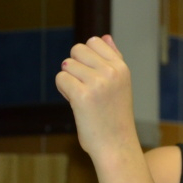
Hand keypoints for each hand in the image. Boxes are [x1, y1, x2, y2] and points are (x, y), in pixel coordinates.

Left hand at [56, 35, 138, 161]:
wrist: (117, 145)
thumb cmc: (115, 116)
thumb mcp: (120, 84)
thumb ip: (113, 59)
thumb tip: (105, 37)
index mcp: (122, 68)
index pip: (94, 41)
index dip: (86, 58)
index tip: (93, 76)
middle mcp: (112, 72)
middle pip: (77, 50)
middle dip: (75, 66)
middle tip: (85, 87)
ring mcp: (98, 83)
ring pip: (67, 65)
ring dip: (68, 80)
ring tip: (82, 98)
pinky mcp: (82, 96)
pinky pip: (61, 79)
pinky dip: (64, 90)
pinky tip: (75, 103)